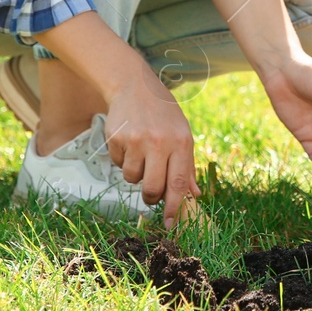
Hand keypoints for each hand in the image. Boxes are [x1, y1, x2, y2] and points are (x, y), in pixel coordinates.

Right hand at [101, 72, 201, 227]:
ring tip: (141, 154)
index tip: (170, 224)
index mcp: (181, 142)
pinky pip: (118, 163)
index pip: (178, 183)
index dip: (174, 207)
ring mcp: (136, 140)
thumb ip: (187, 166)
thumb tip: (194, 195)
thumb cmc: (163, 114)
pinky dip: (122, 159)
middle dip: (150, 198)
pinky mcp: (117, 138)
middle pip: (152, 188)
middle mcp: (159, 142)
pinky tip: (128, 142)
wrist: (134, 86)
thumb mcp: (183, 134)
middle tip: (151, 195)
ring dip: (135, 173)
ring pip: (132, 178)